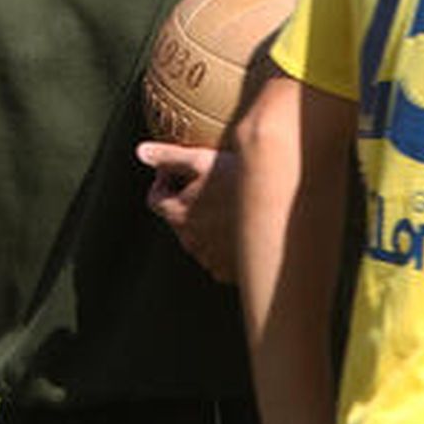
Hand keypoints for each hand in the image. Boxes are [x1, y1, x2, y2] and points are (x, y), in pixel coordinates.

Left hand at [136, 141, 238, 282]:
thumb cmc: (239, 181)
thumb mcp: (202, 160)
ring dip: (205, 225)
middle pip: (176, 219)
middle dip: (186, 203)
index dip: (164, 182)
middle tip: (209, 186)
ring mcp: (210, 259)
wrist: (282, 211)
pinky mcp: (231, 271)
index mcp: (177, 214)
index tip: (180, 172)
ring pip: (198, 240)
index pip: (155, 199)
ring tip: (229, 206)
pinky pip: (219, 258)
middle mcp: (189, 240)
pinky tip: (242, 228)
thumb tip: (141, 152)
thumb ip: (168, 157)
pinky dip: (225, 245)